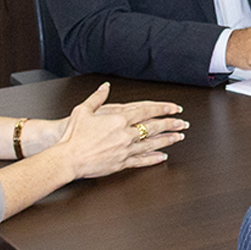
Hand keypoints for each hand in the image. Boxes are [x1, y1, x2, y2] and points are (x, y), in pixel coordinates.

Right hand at [52, 84, 186, 179]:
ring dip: (167, 140)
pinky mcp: (121, 163)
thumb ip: (97, 97)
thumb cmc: (73, 135)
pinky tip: (162, 156)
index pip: (146, 111)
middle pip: (153, 127)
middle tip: (183, 123)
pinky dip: (153, 158)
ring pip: (151, 144)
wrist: (67, 158)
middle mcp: (125, 134)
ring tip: (179, 137)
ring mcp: (125, 149)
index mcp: (118, 119)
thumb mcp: (83, 110)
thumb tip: (105, 87)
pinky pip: (142, 160)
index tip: (173, 108)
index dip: (162, 109)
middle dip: (170, 124)